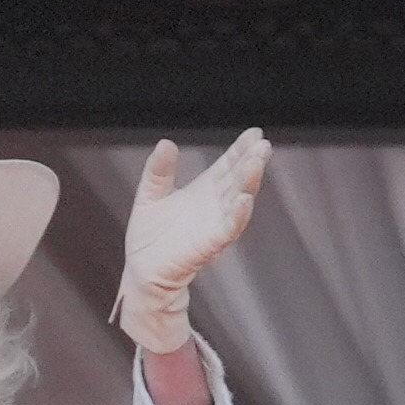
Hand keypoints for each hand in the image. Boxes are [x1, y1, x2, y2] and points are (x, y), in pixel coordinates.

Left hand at [115, 127, 268, 352]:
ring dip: (248, 182)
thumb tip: (166, 143)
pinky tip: (244, 200)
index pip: (228, 166)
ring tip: (255, 163)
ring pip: (238, 200)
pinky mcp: (210, 244)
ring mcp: (215, 224)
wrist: (142, 271)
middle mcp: (215, 205)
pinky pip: (229, 229)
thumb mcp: (150, 195)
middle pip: (238, 179)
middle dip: (251, 162)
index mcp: (204, 190)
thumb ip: (158, 171)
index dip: (240, 150)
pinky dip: (238, 215)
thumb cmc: (150, 237)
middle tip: (262, 144)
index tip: (254, 133)